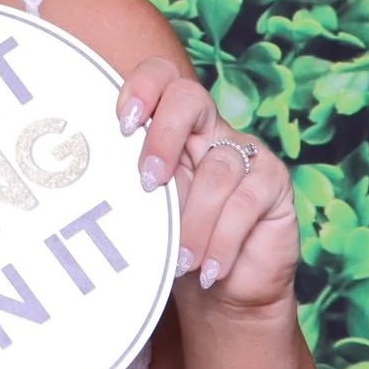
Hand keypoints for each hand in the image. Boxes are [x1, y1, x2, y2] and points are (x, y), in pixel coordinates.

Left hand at [118, 58, 299, 312]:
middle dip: (162, 136)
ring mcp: (246, 151)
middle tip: (148, 182)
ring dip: (193, 222)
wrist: (227, 290)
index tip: (122, 124)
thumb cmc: (176, 243)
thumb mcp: (146, 212)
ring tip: (180, 260)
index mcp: (171, 126)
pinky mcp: (274, 181)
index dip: (142, 87)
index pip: (160, 78)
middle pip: (188, 98)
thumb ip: (131, 186)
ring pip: (215, 170)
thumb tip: (93, 180)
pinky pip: (245, 202)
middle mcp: (209, 130)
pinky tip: (207, 268)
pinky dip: (221, 240)